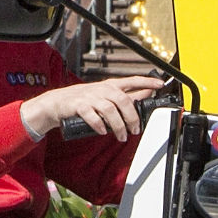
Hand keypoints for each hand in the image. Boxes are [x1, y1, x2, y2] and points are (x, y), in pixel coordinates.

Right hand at [20, 75, 159, 141]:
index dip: (146, 82)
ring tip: (121, 136)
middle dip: (132, 117)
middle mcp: (102, 89)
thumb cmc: (85, 100)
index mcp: (111, 86)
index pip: (132, 80)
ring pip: (110, 109)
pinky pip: (92, 115)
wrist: (57, 103)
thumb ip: (125, 96)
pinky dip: (99, 125)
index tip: (160, 85)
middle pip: (123, 100)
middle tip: (136, 130)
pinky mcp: (79, 106)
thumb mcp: (106, 96)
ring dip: (118, 125)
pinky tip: (103, 131)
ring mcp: (90, 96)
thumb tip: (147, 94)